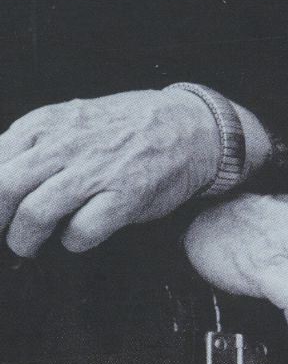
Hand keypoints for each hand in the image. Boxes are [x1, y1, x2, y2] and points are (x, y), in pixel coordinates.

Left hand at [0, 89, 219, 255]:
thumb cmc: (127, 128)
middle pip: (3, 190)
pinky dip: (73, 242)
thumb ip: (30, 144)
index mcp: (48, 122)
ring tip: (32, 244)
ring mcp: (98, 167)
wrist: (193, 125)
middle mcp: (69, 142)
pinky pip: (79, 234)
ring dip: (26, 240)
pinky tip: (80, 233)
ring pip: (34, 215)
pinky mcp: (126, 194)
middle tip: (6, 233)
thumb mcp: (71, 120)